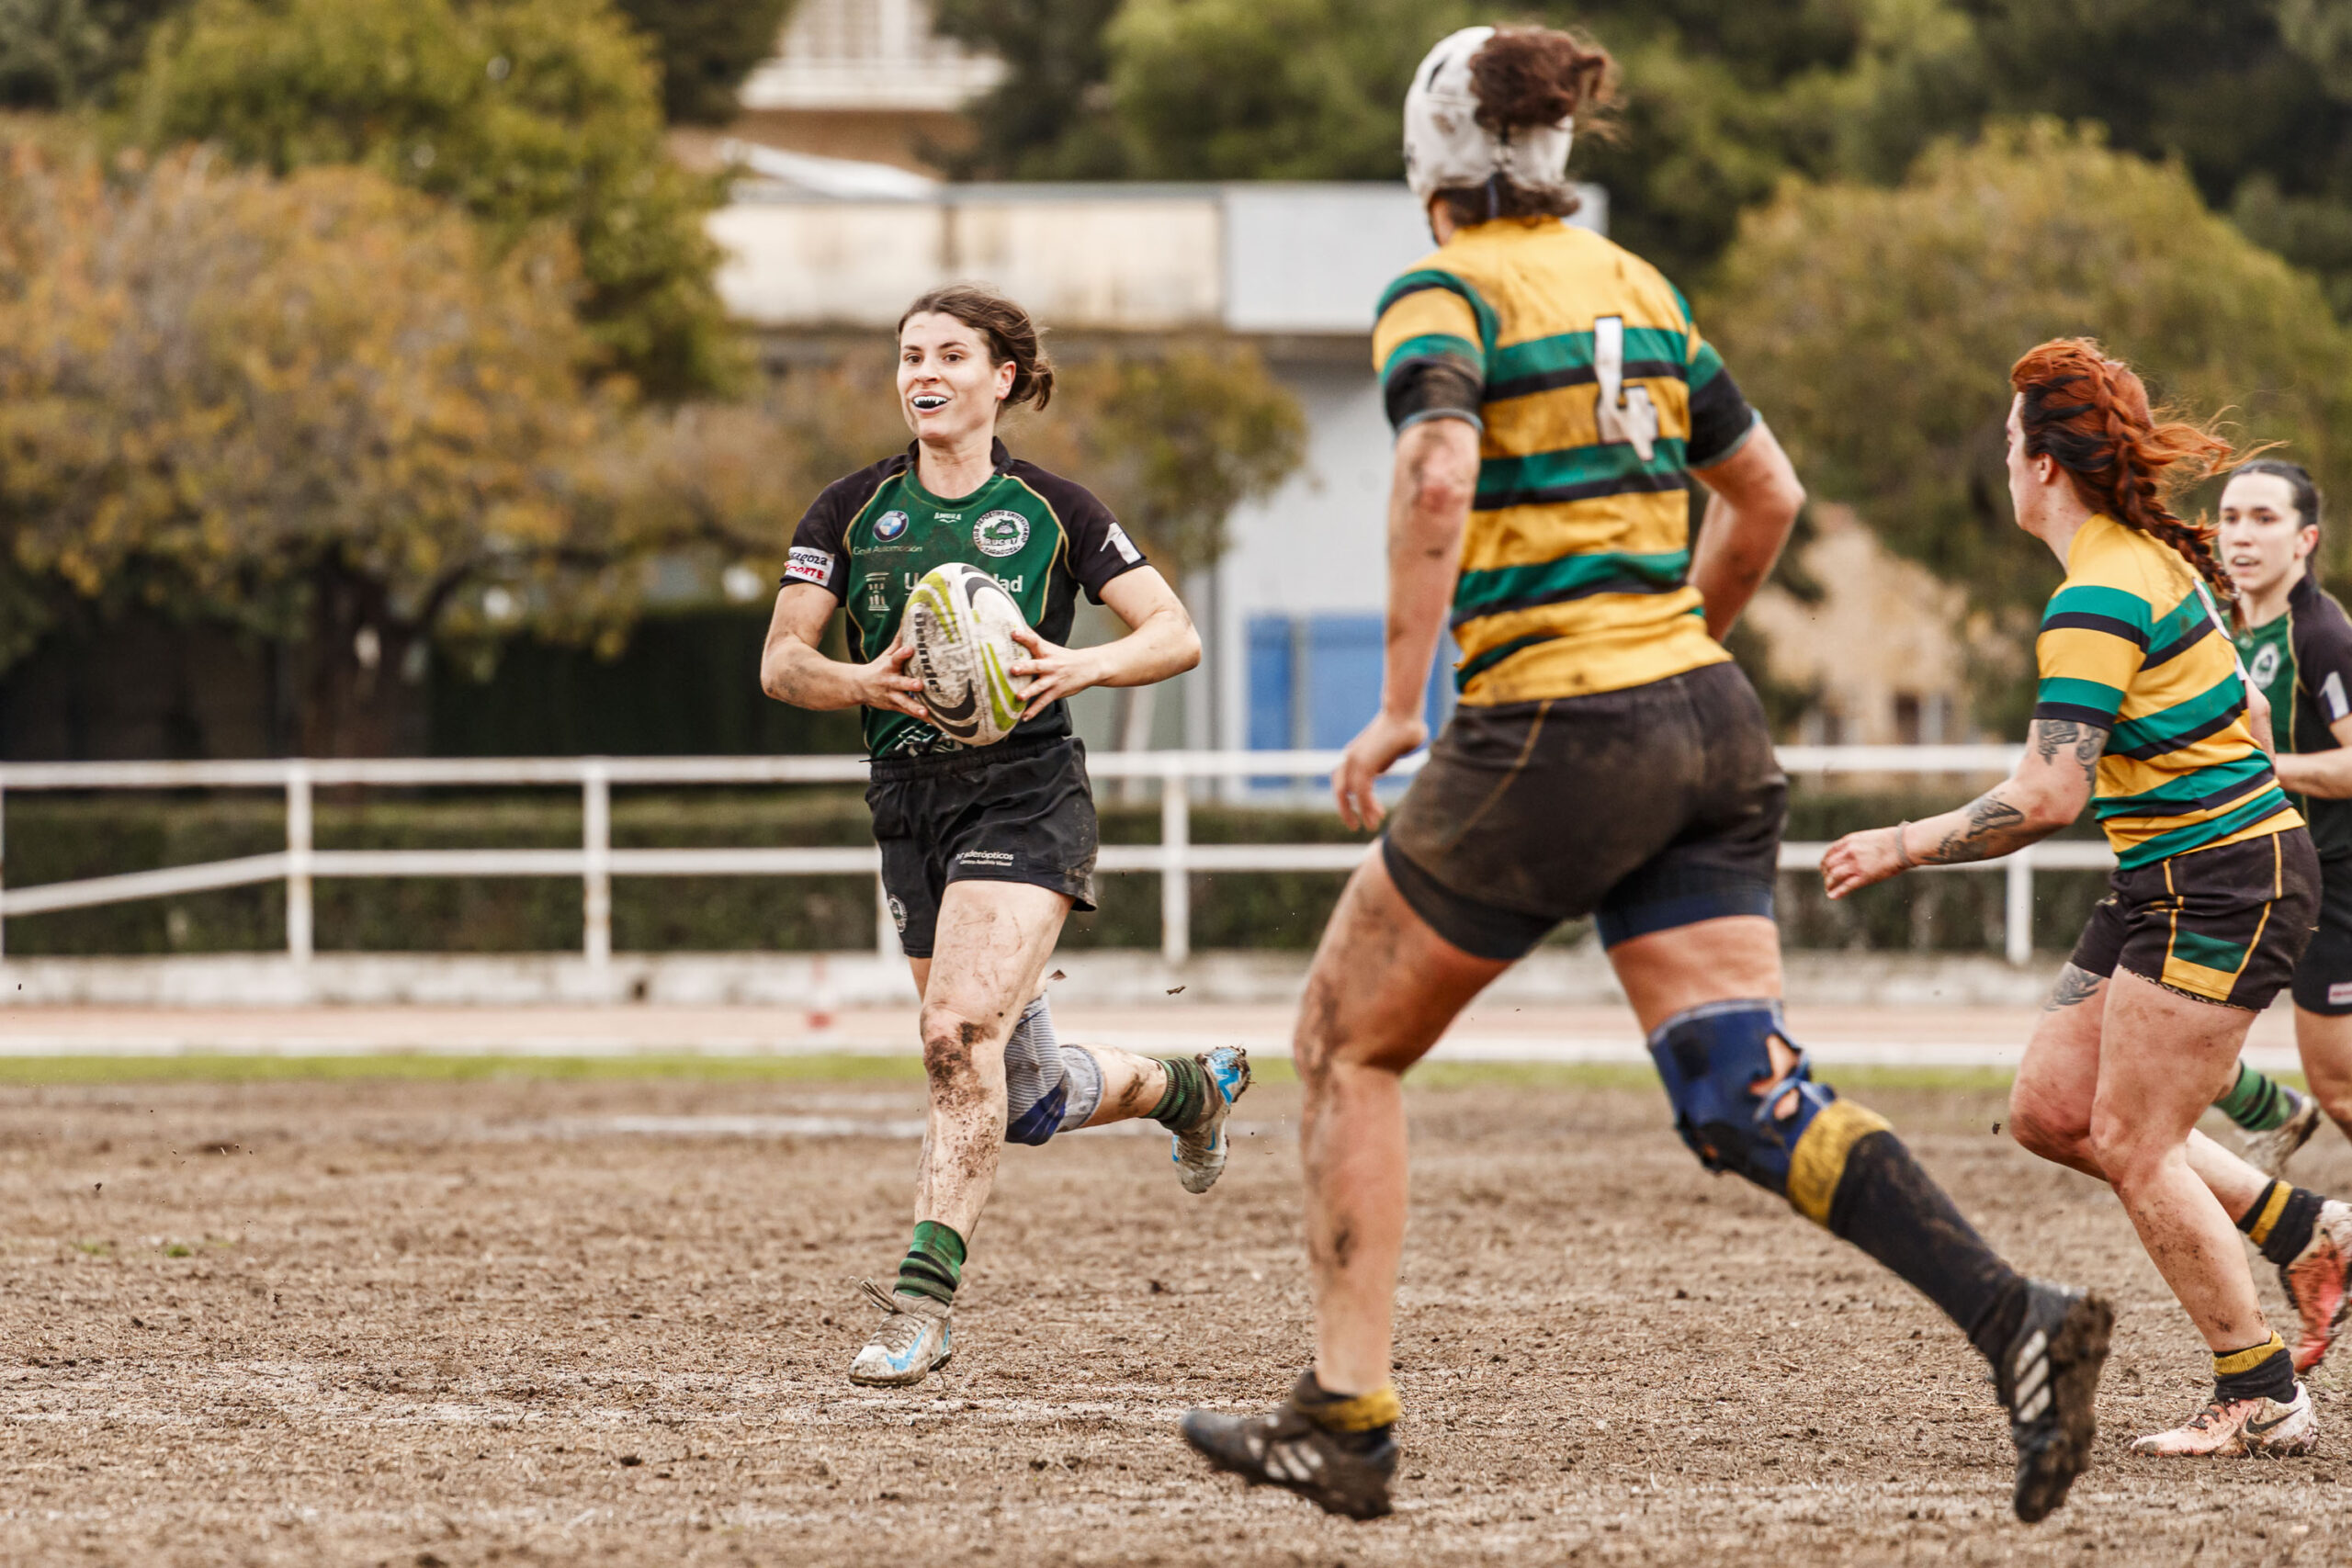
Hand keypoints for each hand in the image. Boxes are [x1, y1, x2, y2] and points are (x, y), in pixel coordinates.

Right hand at [860, 640, 926, 719]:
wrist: (859, 687)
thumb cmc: (879, 668)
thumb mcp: (886, 654)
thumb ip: (899, 641)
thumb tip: (907, 620)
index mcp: (889, 666)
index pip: (896, 658)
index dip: (903, 653)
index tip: (911, 649)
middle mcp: (889, 682)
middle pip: (900, 683)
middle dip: (909, 684)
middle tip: (919, 684)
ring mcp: (891, 696)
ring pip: (903, 702)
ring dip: (914, 706)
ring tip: (924, 711)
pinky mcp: (895, 706)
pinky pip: (908, 712)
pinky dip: (919, 716)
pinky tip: (932, 720)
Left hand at [1008, 626, 1107, 717]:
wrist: (1089, 667)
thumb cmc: (1063, 657)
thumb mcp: (1049, 646)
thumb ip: (1031, 637)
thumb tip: (1014, 622)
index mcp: (1046, 651)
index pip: (1034, 641)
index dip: (1024, 636)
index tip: (1014, 632)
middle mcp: (1050, 665)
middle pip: (1036, 665)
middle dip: (1025, 667)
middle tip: (1014, 669)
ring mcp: (1053, 680)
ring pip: (1040, 686)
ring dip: (1029, 692)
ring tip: (1019, 696)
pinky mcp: (1056, 692)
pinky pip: (1044, 702)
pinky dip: (1034, 710)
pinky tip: (1024, 717)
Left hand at [1333, 711, 1427, 830]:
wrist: (1404, 713)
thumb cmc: (1406, 727)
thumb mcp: (1391, 750)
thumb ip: (1383, 762)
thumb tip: (1384, 769)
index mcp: (1354, 754)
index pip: (1344, 781)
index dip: (1352, 798)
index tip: (1368, 810)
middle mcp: (1350, 757)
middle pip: (1340, 789)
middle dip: (1346, 809)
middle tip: (1355, 825)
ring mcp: (1354, 760)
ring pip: (1351, 794)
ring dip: (1361, 811)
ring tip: (1371, 826)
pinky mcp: (1364, 765)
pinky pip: (1362, 792)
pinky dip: (1368, 806)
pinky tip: (1377, 816)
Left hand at [1821, 824, 1912, 899]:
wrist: (1904, 844)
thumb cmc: (1893, 840)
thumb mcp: (1869, 837)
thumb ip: (1859, 844)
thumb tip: (1856, 851)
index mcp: (1850, 841)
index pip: (1830, 852)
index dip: (1825, 861)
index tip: (1825, 866)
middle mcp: (1849, 852)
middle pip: (1829, 864)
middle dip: (1825, 872)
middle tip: (1826, 878)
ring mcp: (1856, 864)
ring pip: (1834, 875)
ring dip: (1829, 883)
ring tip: (1828, 888)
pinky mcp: (1864, 876)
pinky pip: (1846, 885)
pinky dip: (1838, 891)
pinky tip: (1832, 896)